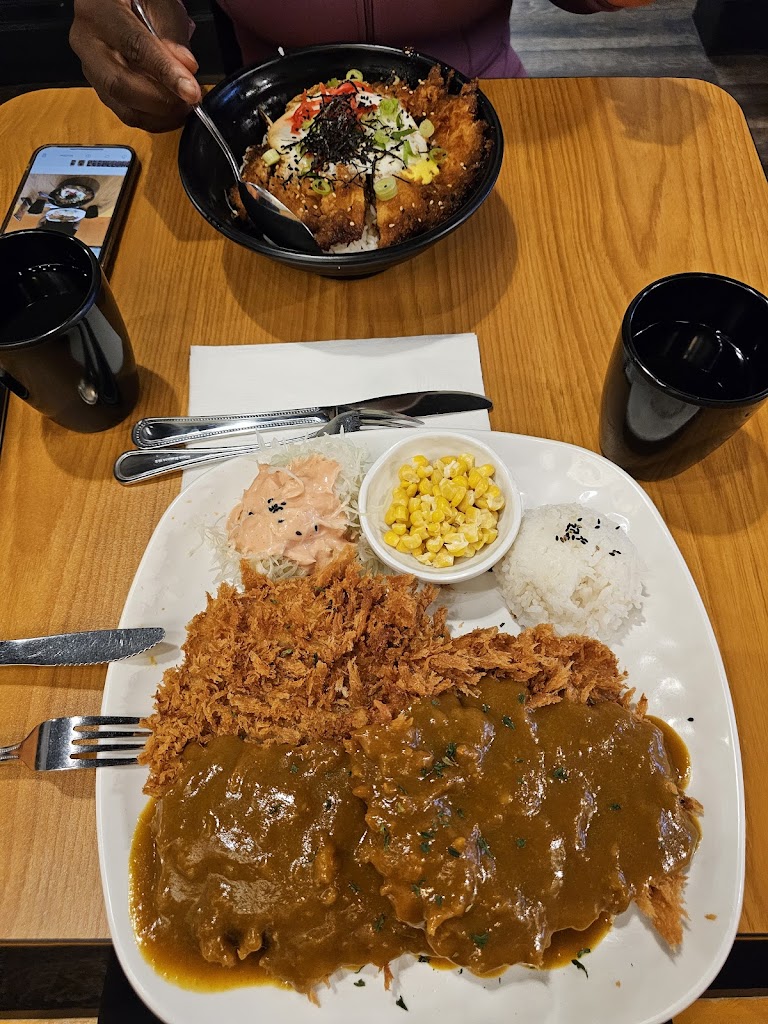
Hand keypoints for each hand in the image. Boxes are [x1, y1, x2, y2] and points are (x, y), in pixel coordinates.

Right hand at [70, 0, 202, 131]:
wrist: (117, 5)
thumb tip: (186, 69)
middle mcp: (86, 41)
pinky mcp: (100, 88)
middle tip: (189, 101)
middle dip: (160, 101)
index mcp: (97, 10)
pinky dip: (153, 119)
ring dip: (159, 116)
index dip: (165, 72)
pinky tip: (171, 111)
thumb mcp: (158, 2)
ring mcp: (90, 69)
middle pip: (119, 85)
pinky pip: (126, 113)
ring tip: (183, 107)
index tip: (190, 90)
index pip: (134, 47)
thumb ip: (172, 34)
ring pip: (122, 106)